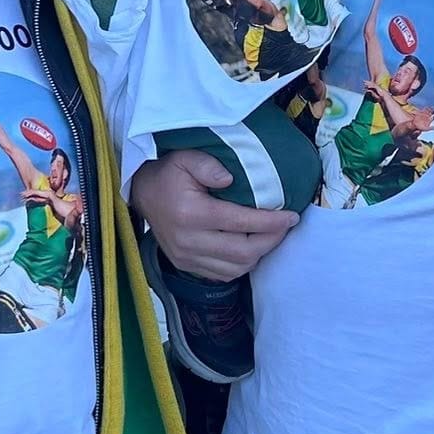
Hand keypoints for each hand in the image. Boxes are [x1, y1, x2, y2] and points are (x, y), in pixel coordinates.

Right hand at [131, 150, 295, 281]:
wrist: (141, 195)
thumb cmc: (168, 175)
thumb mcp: (185, 158)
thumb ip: (208, 165)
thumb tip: (232, 179)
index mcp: (192, 214)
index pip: (241, 223)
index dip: (271, 222)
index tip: (292, 216)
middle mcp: (189, 241)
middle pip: (243, 252)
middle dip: (271, 240)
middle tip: (286, 226)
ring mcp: (186, 258)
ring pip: (236, 268)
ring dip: (259, 254)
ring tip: (271, 236)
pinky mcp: (186, 266)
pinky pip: (223, 275)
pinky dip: (242, 264)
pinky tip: (251, 248)